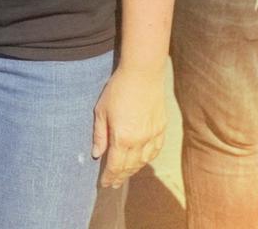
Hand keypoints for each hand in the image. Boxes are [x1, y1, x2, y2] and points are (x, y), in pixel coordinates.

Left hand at [92, 65, 165, 187]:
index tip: (104, 184)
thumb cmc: (118, 89)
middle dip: (120, 177)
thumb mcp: (101, 110)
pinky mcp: (161, 128)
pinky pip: (155, 150)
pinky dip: (148, 159)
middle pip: (129, 166)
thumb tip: (96, 153)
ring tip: (125, 174)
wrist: (143, 72)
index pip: (115, 166)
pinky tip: (142, 160)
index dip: (109, 177)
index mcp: (122, 138)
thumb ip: (100, 134)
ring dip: (133, 170)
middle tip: (113, 184)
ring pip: (143, 161)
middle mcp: (139, 140)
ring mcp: (152, 135)